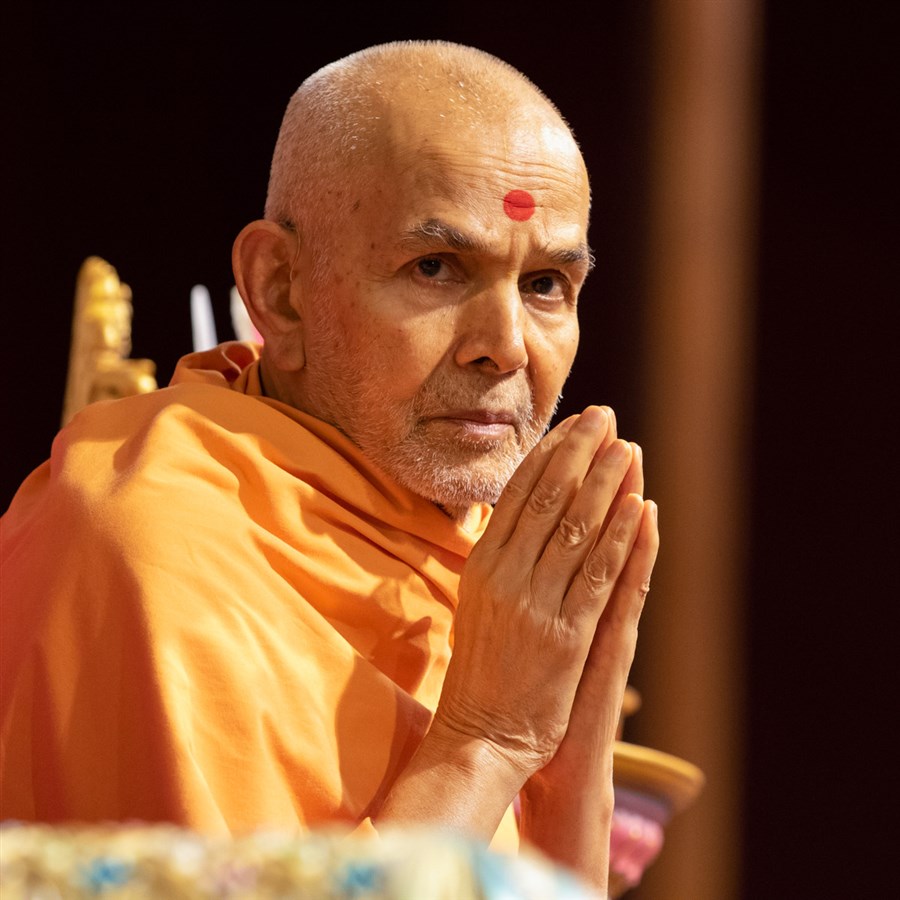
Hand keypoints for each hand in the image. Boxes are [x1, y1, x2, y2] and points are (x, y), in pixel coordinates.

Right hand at [433, 406, 646, 781]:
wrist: (481, 733)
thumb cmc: (480, 667)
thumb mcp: (475, 601)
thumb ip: (497, 556)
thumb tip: (517, 509)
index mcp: (480, 564)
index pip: (516, 492)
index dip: (548, 453)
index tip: (572, 425)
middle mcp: (505, 576)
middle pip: (548, 497)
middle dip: (580, 451)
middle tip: (605, 417)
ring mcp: (536, 604)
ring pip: (577, 527)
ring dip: (607, 482)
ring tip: (628, 447)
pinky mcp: (568, 635)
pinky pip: (599, 573)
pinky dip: (622, 536)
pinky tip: (640, 505)